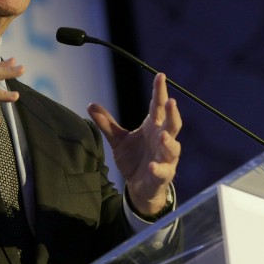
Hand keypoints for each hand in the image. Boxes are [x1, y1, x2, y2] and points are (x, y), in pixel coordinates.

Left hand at [88, 73, 181, 216]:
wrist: (139, 187)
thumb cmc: (134, 159)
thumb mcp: (118, 140)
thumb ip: (107, 123)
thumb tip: (90, 104)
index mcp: (153, 127)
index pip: (158, 106)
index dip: (160, 92)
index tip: (160, 76)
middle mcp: (163, 139)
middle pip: (172, 123)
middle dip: (172, 113)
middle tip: (171, 102)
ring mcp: (165, 158)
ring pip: (173, 147)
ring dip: (169, 141)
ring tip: (163, 135)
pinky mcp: (163, 175)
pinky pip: (162, 171)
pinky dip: (158, 168)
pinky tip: (151, 166)